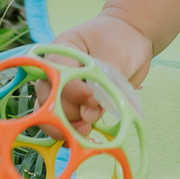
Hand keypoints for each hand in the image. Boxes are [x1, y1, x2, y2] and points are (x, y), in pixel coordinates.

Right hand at [46, 16, 152, 135]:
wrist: (131, 39)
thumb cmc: (121, 39)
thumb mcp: (114, 55)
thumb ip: (102, 84)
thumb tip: (88, 114)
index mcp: (60, 52)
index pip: (56, 77)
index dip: (73, 93)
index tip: (94, 99)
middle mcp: (54, 73)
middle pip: (48, 100)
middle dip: (67, 113)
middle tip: (91, 117)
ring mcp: (61, 90)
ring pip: (50, 115)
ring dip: (67, 127)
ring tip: (87, 129)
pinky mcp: (73, 105)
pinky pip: (63, 124)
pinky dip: (71, 133)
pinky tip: (82, 139)